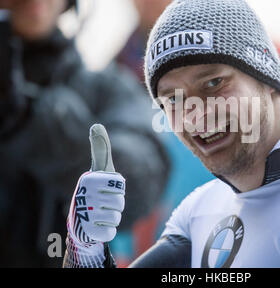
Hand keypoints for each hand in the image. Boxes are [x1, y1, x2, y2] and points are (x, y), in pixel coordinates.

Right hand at [64, 124, 125, 266]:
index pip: (120, 185)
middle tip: (102, 204)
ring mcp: (84, 215)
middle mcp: (84, 195)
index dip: (117, 189)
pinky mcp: (87, 233)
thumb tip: (96, 124)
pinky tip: (97, 227)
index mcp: (89, 179)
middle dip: (116, 205)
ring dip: (112, 218)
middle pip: (120, 202)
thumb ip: (100, 149)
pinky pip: (111, 232)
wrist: (80, 221)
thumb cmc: (94, 191)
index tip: (106, 189)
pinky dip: (108, 231)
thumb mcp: (99, 169)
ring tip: (99, 215)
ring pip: (116, 218)